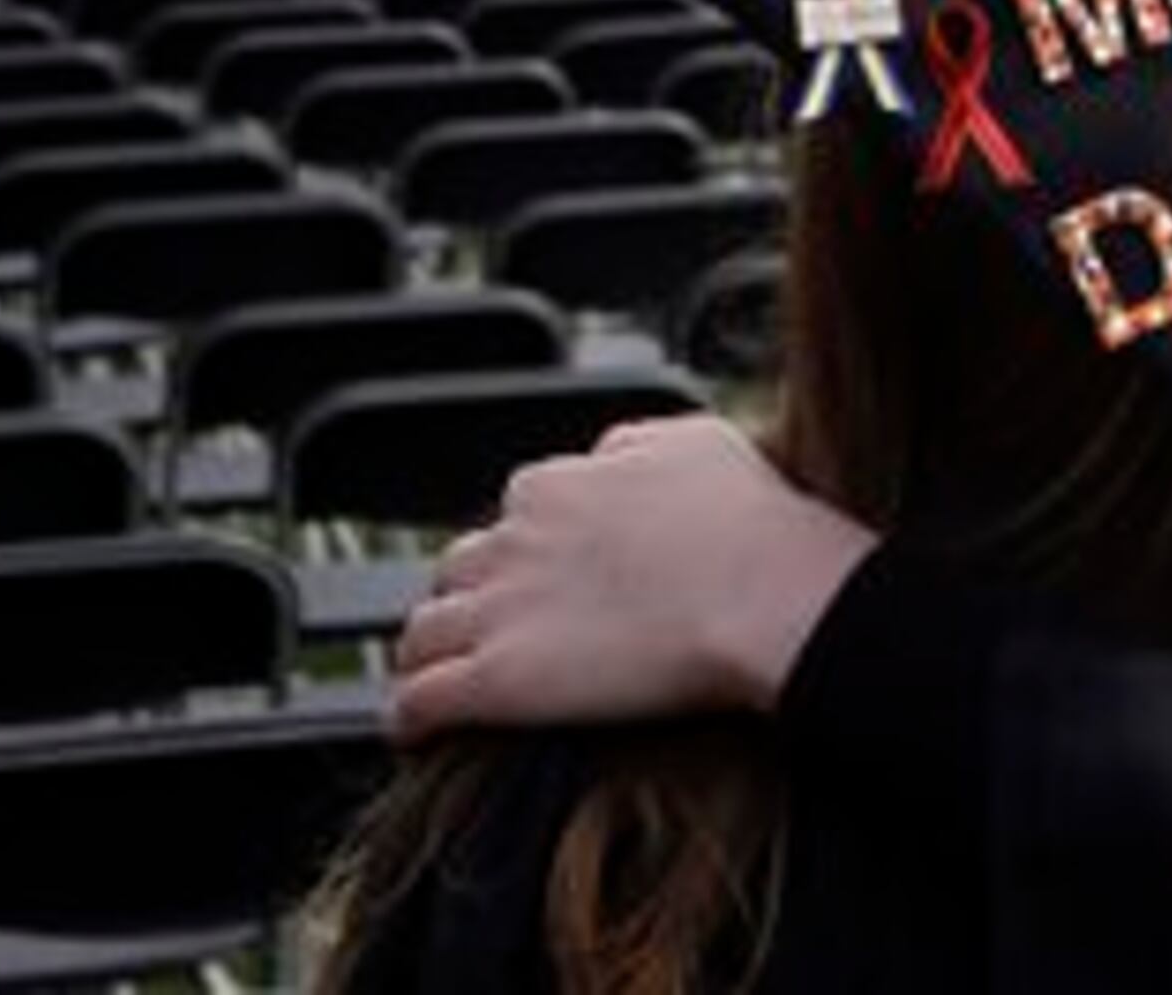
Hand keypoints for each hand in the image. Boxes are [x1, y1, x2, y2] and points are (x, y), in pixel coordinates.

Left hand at [385, 416, 878, 742]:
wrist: (764, 594)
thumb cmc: (748, 521)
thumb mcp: (692, 441)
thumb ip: (632, 444)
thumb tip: (606, 456)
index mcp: (556, 485)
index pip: (514, 513)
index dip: (529, 547)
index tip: (550, 574)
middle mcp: (515, 540)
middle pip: (458, 569)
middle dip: (472, 597)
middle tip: (502, 629)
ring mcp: (500, 611)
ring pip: (422, 632)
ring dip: (427, 655)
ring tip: (440, 680)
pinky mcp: (497, 680)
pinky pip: (419, 700)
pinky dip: (407, 715)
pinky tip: (413, 730)